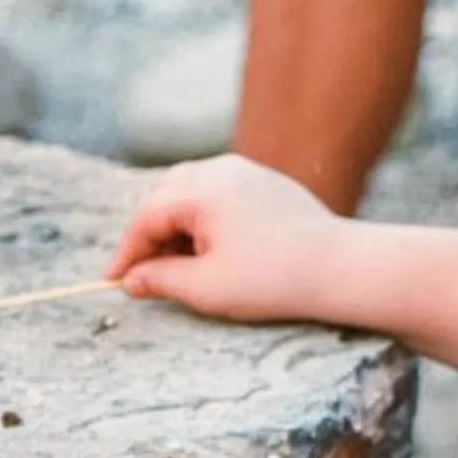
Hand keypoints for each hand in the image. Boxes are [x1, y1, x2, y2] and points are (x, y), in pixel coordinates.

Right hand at [110, 153, 347, 323]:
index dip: (127, 253)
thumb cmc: (274, 279)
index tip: (114, 282)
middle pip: (164, 198)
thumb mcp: (207, 288)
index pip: (146, 218)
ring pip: (190, 192)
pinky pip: (219, 193)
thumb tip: (132, 280)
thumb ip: (161, 280)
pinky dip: (203, 219)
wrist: (342, 268)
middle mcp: (220, 169)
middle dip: (149, 236)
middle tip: (144, 276)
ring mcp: (246, 172)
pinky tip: (211, 251)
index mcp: (201, 190)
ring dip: (176, 226)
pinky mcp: (266, 183)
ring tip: (179, 266)